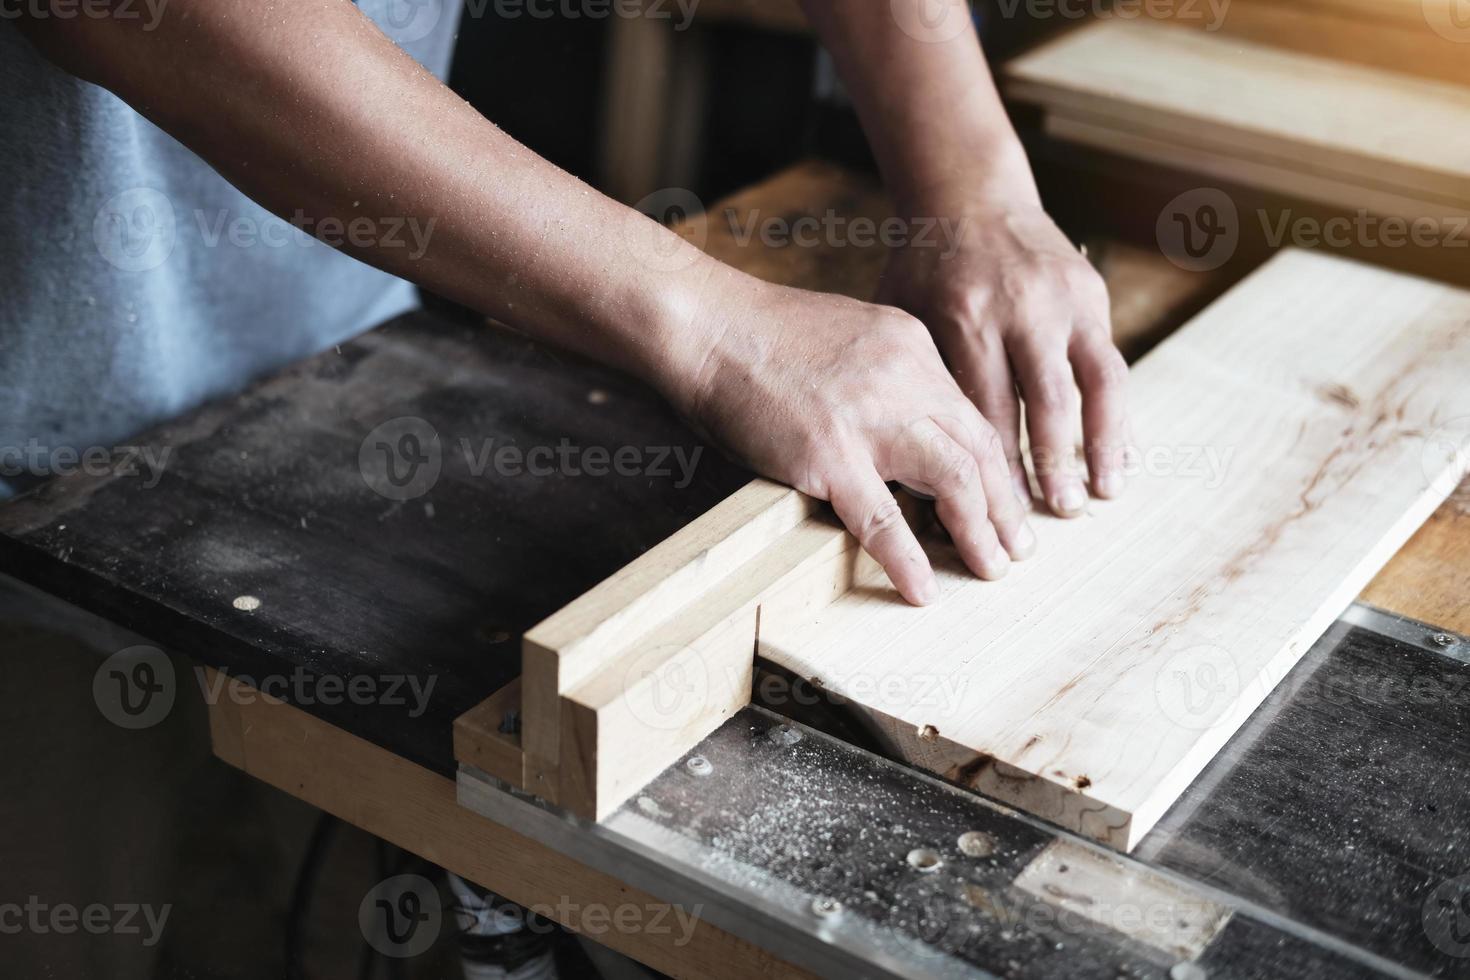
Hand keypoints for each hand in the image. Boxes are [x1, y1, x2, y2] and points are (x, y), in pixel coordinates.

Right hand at [665, 266, 1036, 605]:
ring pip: (954, 479)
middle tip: (1018, 547)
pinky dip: (908, 560)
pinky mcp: (830, 455)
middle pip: (979, 449)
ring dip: (980, 532)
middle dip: (1005, 504)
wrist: (707, 323)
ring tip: (991, 570)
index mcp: (911, 346)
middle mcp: (906, 378)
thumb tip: (901, 422)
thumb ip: (882, 373)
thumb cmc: (758, 332)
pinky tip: (921, 591)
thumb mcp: (847, 334)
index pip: (970, 414)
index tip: (1005, 500)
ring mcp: (871, 418)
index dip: (994, 465)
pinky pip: (882, 519)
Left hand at [876, 197, 1129, 517]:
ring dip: (1098, 446)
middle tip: (1050, 519)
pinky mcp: (1092, 296)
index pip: (983, 408)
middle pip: (1040, 403)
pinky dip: (1119, 415)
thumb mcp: (902, 316)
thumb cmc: (923, 272)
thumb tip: (912, 468)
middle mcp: (1019, 309)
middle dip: (1047, 466)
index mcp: (963, 316)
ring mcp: (1062, 301)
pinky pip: (1110, 365)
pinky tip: (1121, 456)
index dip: (991, 466)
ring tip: (1099, 495)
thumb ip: (917, 380)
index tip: (991, 515)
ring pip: (1091, 385)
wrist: (970, 196)